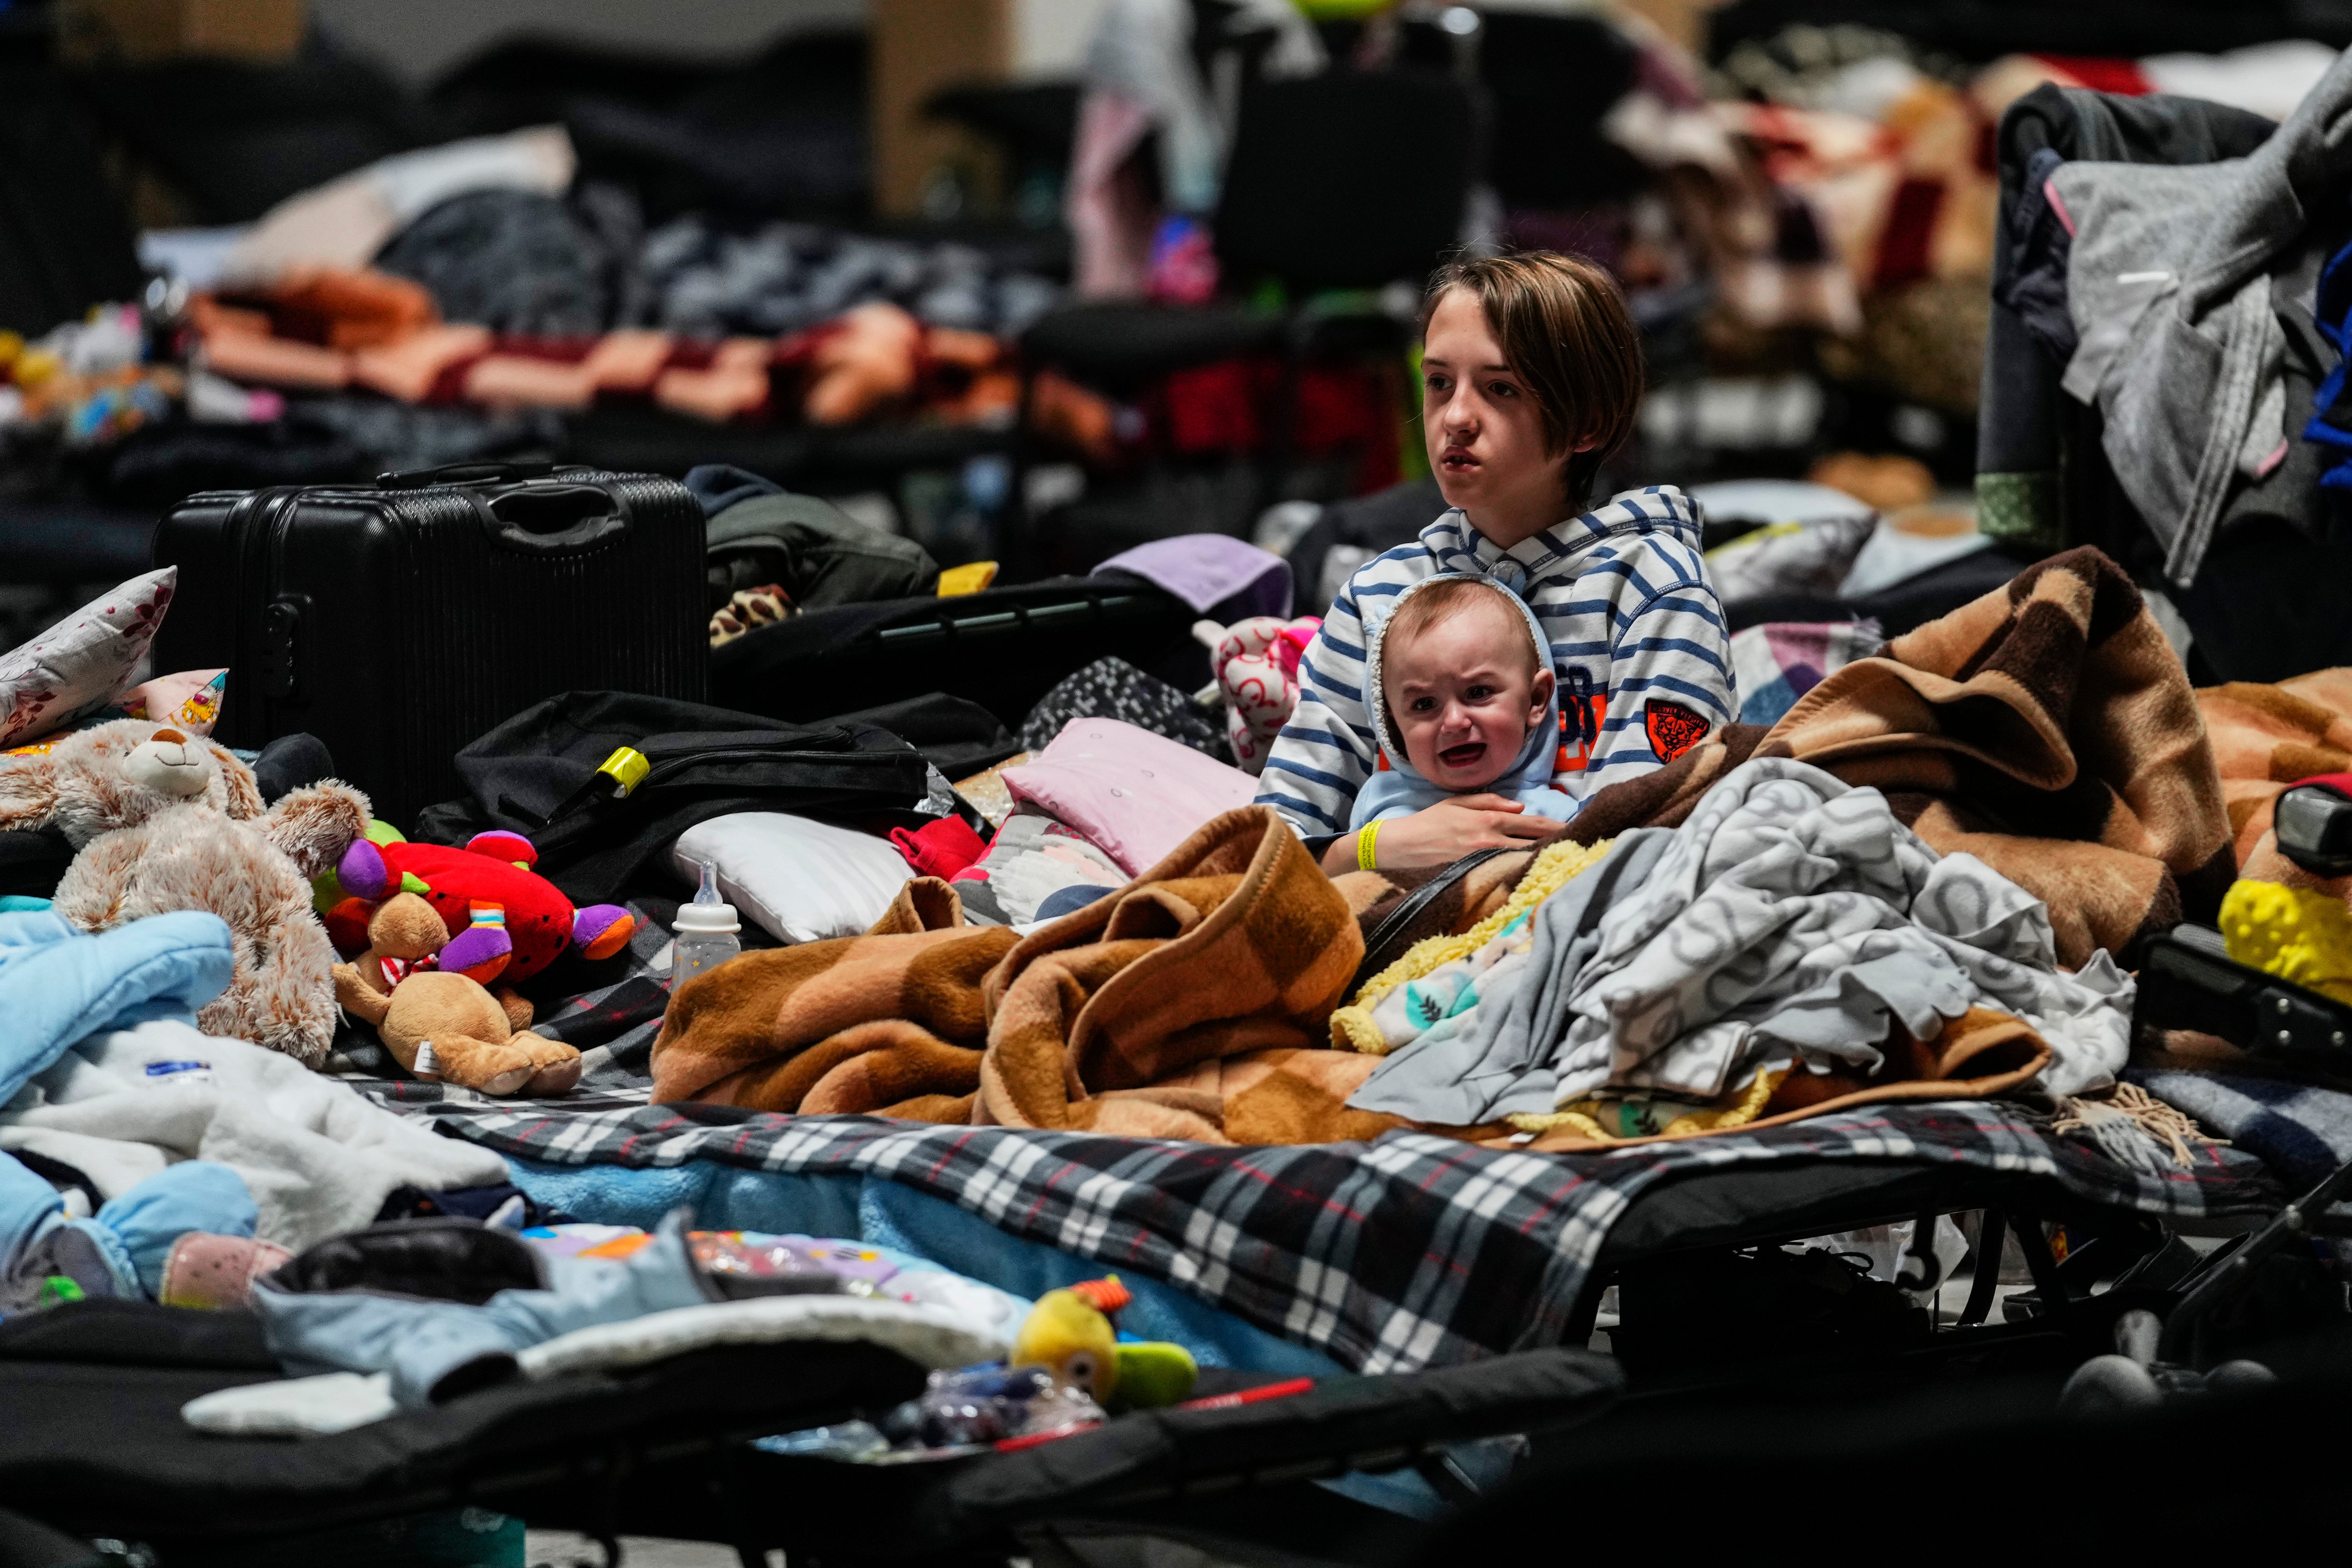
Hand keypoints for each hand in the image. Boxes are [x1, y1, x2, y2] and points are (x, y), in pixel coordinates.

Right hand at [1322, 795, 1560, 874]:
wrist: (1400, 846)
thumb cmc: (1428, 821)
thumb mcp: (1458, 802)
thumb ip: (1490, 801)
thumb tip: (1520, 806)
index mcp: (1489, 820)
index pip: (1531, 823)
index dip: (1555, 827)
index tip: (1574, 829)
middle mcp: (1491, 841)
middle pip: (1533, 844)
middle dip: (1556, 845)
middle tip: (1580, 848)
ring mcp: (1484, 861)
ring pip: (1522, 861)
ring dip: (1542, 860)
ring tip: (1563, 862)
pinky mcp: (1475, 876)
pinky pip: (1505, 875)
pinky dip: (1520, 874)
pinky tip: (1533, 877)